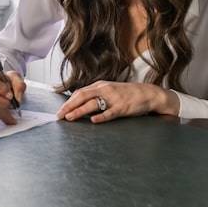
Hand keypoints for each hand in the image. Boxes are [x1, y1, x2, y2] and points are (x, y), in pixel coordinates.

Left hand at [56, 81, 179, 123]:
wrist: (147, 94)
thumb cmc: (126, 94)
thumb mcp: (108, 91)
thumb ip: (95, 96)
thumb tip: (79, 104)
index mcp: (100, 86)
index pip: (80, 92)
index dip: (68, 101)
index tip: (59, 110)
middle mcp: (105, 90)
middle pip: (82, 96)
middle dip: (69, 106)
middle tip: (59, 115)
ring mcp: (114, 98)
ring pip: (93, 104)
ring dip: (79, 111)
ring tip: (70, 117)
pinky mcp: (123, 107)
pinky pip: (110, 112)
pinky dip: (101, 116)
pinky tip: (93, 120)